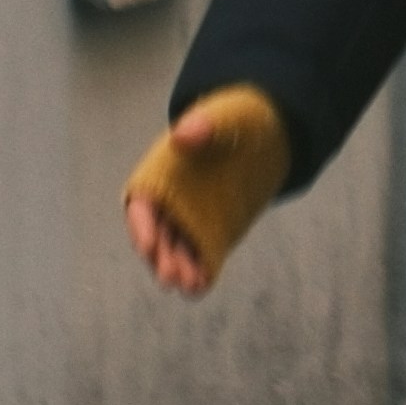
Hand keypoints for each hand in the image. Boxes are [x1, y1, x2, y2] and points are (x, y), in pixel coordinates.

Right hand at [124, 85, 287, 298]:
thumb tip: (183, 135)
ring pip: (178, 251)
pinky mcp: (212, 231)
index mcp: (159, 177)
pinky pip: (202, 254)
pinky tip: (203, 284)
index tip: (147, 247)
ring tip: (190, 285)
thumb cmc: (234, 123)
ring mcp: (191, 220)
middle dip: (162, 258)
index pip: (141, 207)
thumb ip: (203, 125)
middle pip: (158, 237)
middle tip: (170, 277)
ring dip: (181, 269)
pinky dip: (201, 270)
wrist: (264, 137)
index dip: (141, 228)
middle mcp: (170, 204)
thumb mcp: (223, 119)